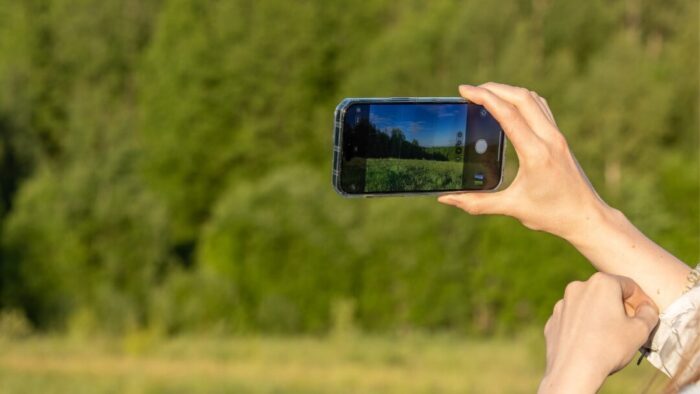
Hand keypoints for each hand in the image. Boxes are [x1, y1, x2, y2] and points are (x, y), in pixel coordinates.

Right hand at [438, 83, 607, 239]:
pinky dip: (522, 100)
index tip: (464, 90)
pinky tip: (509, 107)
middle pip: (521, 97)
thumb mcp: (512, 208)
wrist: (587, 217)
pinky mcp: (560, 138)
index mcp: (536, 153)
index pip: (508, 114)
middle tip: (470, 90)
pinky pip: (541, 107)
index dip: (484, 97)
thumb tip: (446, 199)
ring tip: (486, 94)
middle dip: (493, 88)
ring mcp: (557, 136)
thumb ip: (476, 203)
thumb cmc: (552, 214)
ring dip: (508, 91)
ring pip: (532, 99)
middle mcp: (549, 139)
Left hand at [538, 273, 658, 393]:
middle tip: (630, 327)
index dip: (642, 301)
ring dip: (600, 316)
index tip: (646, 316)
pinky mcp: (553, 320)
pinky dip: (583, 327)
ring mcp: (562, 304)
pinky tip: (590, 342)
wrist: (573, 370)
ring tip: (610, 336)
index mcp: (601, 283)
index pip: (629, 286)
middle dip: (620, 307)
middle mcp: (578, 287)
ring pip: (588, 306)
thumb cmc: (609, 347)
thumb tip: (646, 308)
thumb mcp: (640, 330)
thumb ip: (649, 313)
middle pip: (607, 293)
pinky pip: (574, 320)